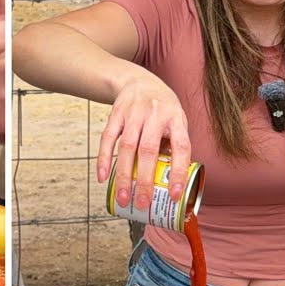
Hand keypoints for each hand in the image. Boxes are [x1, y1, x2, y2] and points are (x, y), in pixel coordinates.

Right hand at [98, 74, 190, 210]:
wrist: (139, 81)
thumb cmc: (162, 110)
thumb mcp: (176, 121)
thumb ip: (173, 147)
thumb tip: (170, 181)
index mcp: (176, 119)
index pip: (181, 147)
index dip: (178, 172)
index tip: (173, 195)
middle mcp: (155, 114)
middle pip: (148, 150)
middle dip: (145, 180)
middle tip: (142, 204)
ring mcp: (133, 113)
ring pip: (127, 147)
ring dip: (124, 175)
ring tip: (123, 198)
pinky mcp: (115, 115)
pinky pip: (108, 139)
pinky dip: (104, 159)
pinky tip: (103, 178)